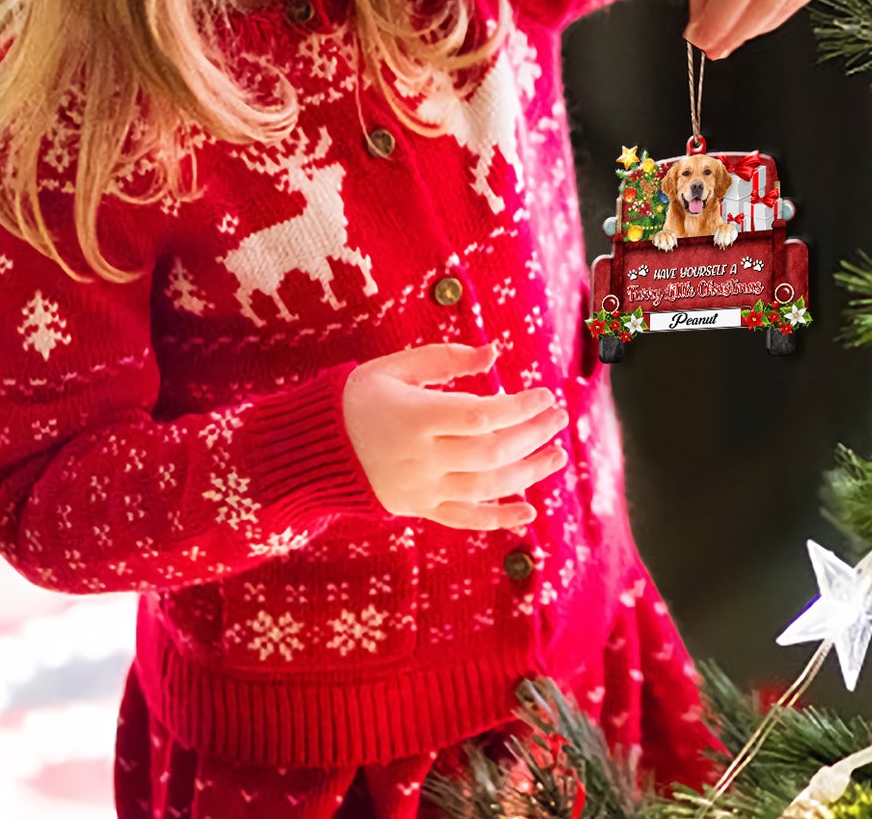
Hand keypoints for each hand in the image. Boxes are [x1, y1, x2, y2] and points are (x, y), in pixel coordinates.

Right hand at [342, 341, 569, 529]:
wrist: (312, 448)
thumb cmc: (358, 397)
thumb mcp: (395, 367)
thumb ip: (446, 359)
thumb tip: (494, 354)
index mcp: (416, 417)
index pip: (482, 416)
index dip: (519, 407)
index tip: (544, 394)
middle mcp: (422, 458)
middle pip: (491, 452)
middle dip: (532, 435)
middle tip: (558, 418)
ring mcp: (421, 488)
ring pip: (486, 487)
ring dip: (528, 472)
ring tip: (557, 455)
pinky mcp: (419, 508)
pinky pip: (464, 518)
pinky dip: (498, 518)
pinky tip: (529, 511)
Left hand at [684, 0, 842, 59]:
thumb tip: (702, 37)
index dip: (717, 22)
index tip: (699, 43)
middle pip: (763, 2)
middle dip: (735, 32)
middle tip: (712, 49)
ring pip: (783, 6)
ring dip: (753, 27)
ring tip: (729, 31)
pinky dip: (773, 14)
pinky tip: (754, 14)